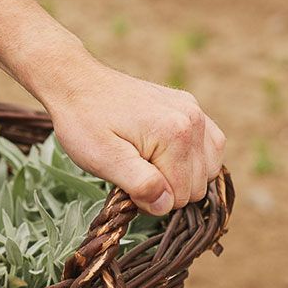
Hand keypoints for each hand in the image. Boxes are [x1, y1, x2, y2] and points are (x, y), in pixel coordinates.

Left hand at [38, 55, 226, 215]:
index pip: (181, 196)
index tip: (127, 187)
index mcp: (176, 134)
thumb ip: (140, 184)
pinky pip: (211, 146)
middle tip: (134, 175)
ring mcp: (195, 110)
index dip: (152, 201)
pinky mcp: (190, 106)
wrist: (76, 83)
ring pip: (208, 169)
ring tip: (147, 165)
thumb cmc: (85, 123)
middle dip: (167, 190)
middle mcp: (193, 120)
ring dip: (181, 177)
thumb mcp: (104, 160)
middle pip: (198, 186)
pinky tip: (164, 156)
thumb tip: (166, 204)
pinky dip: (192, 160)